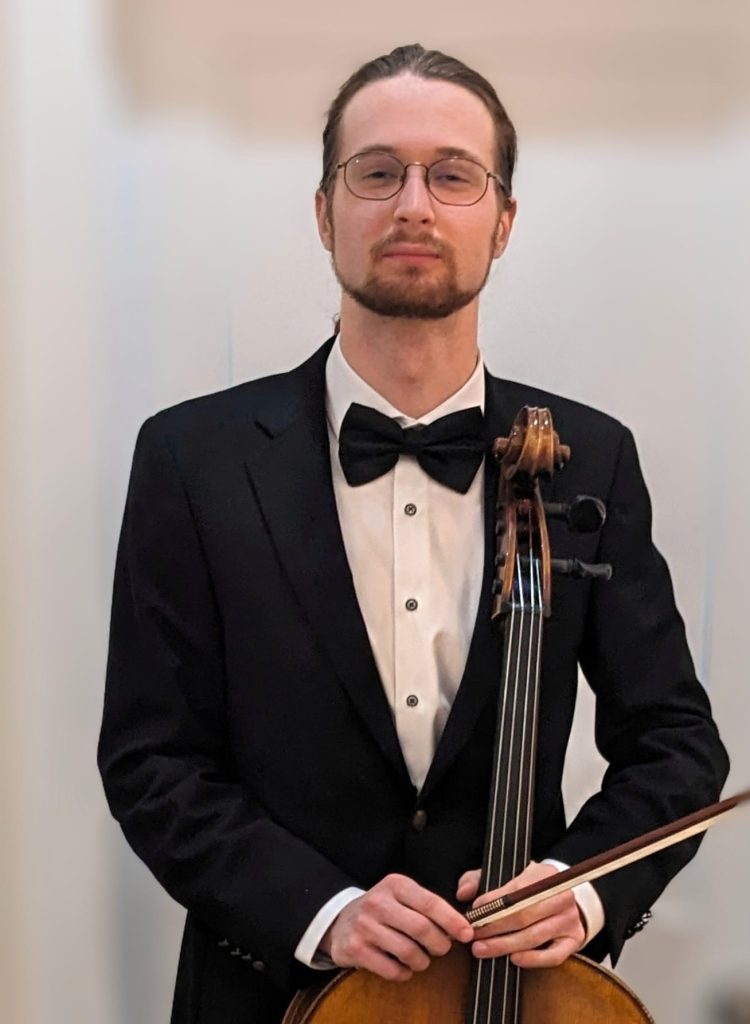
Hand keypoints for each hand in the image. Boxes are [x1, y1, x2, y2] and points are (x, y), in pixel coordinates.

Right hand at [320, 873, 473, 981]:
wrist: (340, 921)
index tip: (467, 933)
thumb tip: (460, 926)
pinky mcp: (356, 949)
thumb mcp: (400, 896)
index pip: (430, 902)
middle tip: (442, 949)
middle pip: (421, 928)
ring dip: (422, 961)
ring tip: (421, 958)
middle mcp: (378, 902)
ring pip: (408, 951)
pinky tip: (403, 967)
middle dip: (439, 944)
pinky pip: (392, 970)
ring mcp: (365, 926)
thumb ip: (426, 906)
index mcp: (395, 884)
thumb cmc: (381, 909)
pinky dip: (404, 973)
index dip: (452, 920)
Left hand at [456, 862, 585, 967]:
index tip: (473, 913)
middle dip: (494, 928)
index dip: (493, 903)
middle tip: (473, 936)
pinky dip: (533, 959)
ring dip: (505, 945)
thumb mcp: (505, 875)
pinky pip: (553, 955)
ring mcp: (569, 919)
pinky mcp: (574, 940)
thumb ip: (479, 879)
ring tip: (482, 949)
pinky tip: (513, 959)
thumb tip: (463, 893)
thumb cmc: (527, 888)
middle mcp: (561, 895)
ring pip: (534, 936)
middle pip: (524, 915)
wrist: (560, 899)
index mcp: (544, 874)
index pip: (516, 890)